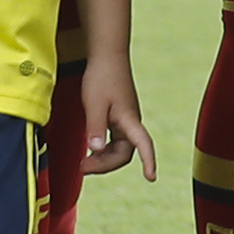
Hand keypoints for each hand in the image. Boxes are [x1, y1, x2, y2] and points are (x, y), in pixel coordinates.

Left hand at [77, 56, 156, 180]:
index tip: (151, 178)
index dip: (149, 161)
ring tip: (84, 162)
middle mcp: (130, 122)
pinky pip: (114, 140)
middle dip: (106, 164)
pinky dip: (103, 148)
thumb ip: (95, 127)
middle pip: (125, 153)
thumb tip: (96, 151)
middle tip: (83, 167)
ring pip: (119, 148)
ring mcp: (125, 119)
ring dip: (103, 158)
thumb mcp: (94, 103)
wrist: (107, 55)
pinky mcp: (118, 116)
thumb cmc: (102, 77)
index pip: (144, 145)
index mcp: (129, 119)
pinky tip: (91, 148)